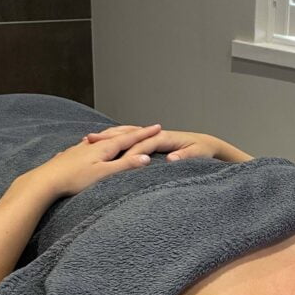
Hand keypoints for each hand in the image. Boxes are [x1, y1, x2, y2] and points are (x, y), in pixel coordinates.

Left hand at [29, 124, 161, 197]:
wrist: (44, 182)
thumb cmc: (74, 180)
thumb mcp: (104, 174)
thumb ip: (125, 165)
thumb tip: (146, 158)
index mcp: (104, 148)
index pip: (130, 138)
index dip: (145, 133)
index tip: (157, 127)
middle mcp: (92, 145)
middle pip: (117, 135)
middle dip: (133, 131)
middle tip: (145, 128)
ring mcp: (80, 149)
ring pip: (102, 138)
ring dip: (115, 135)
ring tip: (121, 132)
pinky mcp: (71, 156)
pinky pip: (89, 144)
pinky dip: (98, 141)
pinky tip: (89, 142)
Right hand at [84, 125, 226, 161]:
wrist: (208, 144)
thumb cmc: (203, 150)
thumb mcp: (197, 154)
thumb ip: (184, 157)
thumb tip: (171, 160)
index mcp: (165, 137)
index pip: (142, 144)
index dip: (126, 150)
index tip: (111, 157)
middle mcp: (156, 135)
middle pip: (128, 136)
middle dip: (108, 139)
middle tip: (87, 142)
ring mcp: (152, 137)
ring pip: (125, 137)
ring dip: (107, 139)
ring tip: (87, 142)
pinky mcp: (150, 142)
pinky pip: (128, 141)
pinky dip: (114, 142)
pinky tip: (100, 147)